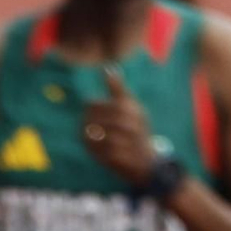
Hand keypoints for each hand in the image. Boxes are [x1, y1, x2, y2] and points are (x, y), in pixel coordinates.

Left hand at [81, 65, 155, 185]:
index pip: (115, 105)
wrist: (148, 162)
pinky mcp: (124, 160)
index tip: (87, 108)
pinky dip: (96, 150)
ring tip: (85, 134)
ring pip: (108, 137)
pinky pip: (106, 153)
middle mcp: (137, 126)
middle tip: (82, 123)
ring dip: (92, 136)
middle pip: (111, 120)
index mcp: (137, 111)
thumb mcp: (130, 107)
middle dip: (93, 120)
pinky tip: (90, 146)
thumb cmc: (136, 131)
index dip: (96, 106)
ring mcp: (132, 143)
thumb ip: (118, 90)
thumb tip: (106, 68)